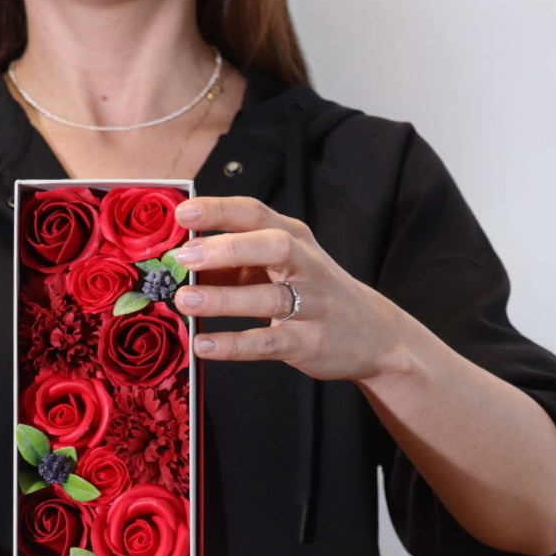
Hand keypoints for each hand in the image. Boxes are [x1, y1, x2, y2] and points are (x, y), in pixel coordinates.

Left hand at [172, 195, 401, 380]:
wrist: (374, 335)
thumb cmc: (313, 294)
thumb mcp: (282, 268)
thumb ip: (237, 264)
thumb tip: (181, 264)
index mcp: (294, 238)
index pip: (256, 214)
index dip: (219, 210)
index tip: (183, 213)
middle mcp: (305, 265)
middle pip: (270, 246)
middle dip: (226, 248)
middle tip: (184, 255)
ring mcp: (311, 305)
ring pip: (267, 297)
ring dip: (223, 298)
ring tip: (185, 301)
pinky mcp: (308, 343)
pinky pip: (267, 342)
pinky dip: (233, 345)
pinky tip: (204, 344)